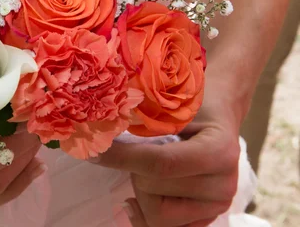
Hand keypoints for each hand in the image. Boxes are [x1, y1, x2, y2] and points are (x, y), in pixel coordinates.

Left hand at [91, 89, 240, 226]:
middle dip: (133, 169)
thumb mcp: (171, 103)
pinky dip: (143, 214)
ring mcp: (216, 207)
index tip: (95, 152)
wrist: (217, 119)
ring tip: (145, 170)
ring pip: (156, 215)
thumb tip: (100, 129)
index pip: (161, 162)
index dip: (123, 158)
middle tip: (133, 150)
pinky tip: (135, 199)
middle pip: (154, 188)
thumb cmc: (191, 105)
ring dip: (140, 191)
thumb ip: (143, 118)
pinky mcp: (204, 221)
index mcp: (219, 151)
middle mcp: (224, 184)